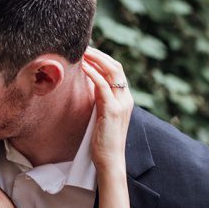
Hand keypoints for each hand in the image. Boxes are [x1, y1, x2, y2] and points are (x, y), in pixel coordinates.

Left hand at [82, 47, 133, 172]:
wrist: (110, 160)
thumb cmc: (103, 141)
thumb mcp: (102, 115)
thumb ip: (100, 101)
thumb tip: (89, 86)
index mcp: (125, 99)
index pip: (117, 71)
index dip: (103, 59)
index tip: (88, 52)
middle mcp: (126, 98)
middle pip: (115, 67)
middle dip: (99, 54)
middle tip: (83, 46)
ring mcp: (121, 103)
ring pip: (111, 72)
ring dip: (95, 59)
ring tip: (82, 52)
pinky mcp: (112, 110)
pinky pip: (102, 86)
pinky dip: (93, 74)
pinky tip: (83, 68)